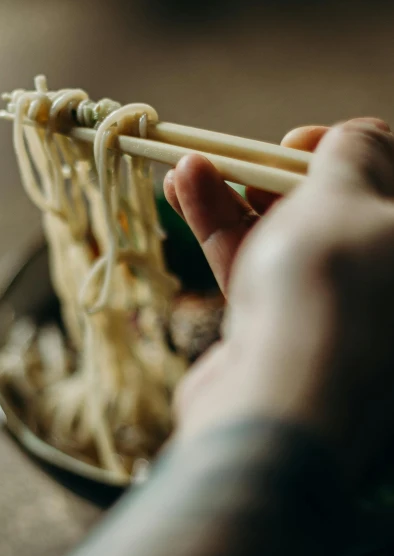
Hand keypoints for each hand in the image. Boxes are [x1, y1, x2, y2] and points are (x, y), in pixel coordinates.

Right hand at [164, 118, 393, 474]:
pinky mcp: (284, 339)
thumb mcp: (348, 197)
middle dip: (283, 176)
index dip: (351, 152)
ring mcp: (334, 320)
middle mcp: (388, 292)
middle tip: (248, 159)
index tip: (298, 142)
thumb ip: (354, 152)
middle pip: (338, 214)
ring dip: (236, 198)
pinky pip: (256, 274)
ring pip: (288, 243)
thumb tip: (354, 138)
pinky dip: (220, 234)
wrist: (274, 417)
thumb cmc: (328, 296)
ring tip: (187, 163)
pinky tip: (183, 191)